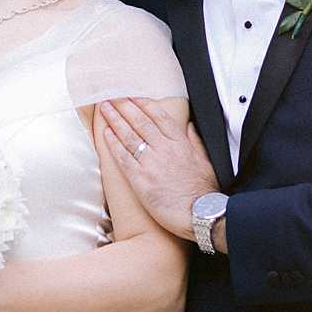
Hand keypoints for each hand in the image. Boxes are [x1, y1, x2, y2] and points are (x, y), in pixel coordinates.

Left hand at [97, 99, 217, 240]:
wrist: (201, 215)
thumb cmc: (204, 192)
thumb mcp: (206, 160)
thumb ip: (195, 141)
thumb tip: (189, 125)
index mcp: (181, 143)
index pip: (159, 117)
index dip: (143, 104)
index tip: (132, 96)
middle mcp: (165, 149)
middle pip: (141, 122)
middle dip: (124, 106)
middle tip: (111, 96)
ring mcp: (152, 164)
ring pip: (130, 136)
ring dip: (115, 120)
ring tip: (105, 109)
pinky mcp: (142, 180)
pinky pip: (124, 158)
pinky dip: (114, 144)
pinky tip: (105, 134)